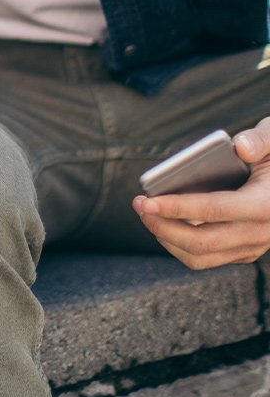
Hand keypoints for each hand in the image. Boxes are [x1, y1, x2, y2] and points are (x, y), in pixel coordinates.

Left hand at [133, 118, 269, 268]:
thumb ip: (260, 139)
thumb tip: (240, 147)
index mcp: (266, 205)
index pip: (214, 210)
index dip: (176, 207)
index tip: (146, 201)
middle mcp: (261, 232)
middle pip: (202, 241)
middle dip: (162, 225)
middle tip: (138, 205)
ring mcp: (252, 246)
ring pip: (201, 256)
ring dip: (166, 237)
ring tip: (146, 213)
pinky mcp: (243, 250)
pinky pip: (206, 257)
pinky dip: (178, 244)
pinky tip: (162, 222)